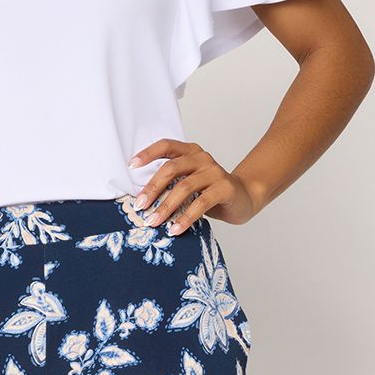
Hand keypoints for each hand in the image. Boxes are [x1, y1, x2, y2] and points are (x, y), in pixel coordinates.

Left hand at [129, 140, 262, 234]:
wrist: (243, 197)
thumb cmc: (210, 191)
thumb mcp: (189, 183)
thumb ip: (171, 184)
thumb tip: (141, 200)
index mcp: (190, 152)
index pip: (166, 146)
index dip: (148, 153)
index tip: (131, 166)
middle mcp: (202, 158)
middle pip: (172, 168)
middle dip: (153, 188)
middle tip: (140, 206)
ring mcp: (214, 172)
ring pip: (184, 187)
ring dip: (166, 206)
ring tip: (154, 222)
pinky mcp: (224, 188)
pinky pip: (201, 203)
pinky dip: (186, 218)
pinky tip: (175, 229)